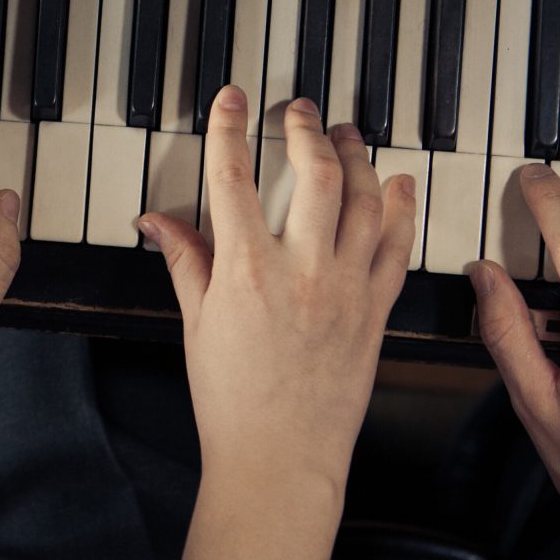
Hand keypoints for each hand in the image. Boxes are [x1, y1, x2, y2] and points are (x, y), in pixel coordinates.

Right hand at [140, 89, 417, 493]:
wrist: (280, 459)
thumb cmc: (232, 401)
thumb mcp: (196, 324)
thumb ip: (185, 261)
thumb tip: (157, 220)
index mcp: (245, 271)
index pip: (232, 177)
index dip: (231, 127)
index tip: (234, 100)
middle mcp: (300, 271)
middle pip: (314, 174)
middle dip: (306, 130)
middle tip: (300, 111)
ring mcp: (345, 289)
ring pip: (364, 200)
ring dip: (358, 158)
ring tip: (348, 136)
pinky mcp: (375, 311)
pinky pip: (397, 246)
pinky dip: (402, 208)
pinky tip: (398, 184)